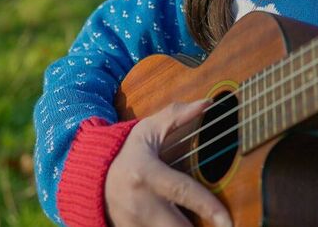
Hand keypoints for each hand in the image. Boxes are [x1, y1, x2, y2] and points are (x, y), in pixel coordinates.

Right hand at [104, 99, 232, 226]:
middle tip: (219, 225)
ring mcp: (133, 224)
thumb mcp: (148, 130)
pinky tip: (178, 222)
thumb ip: (176, 116)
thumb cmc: (126, 152)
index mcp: (147, 174)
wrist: (91, 177)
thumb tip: (207, 103)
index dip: (208, 207)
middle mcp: (140, 203)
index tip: (226, 220)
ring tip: (198, 222)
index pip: (183, 191)